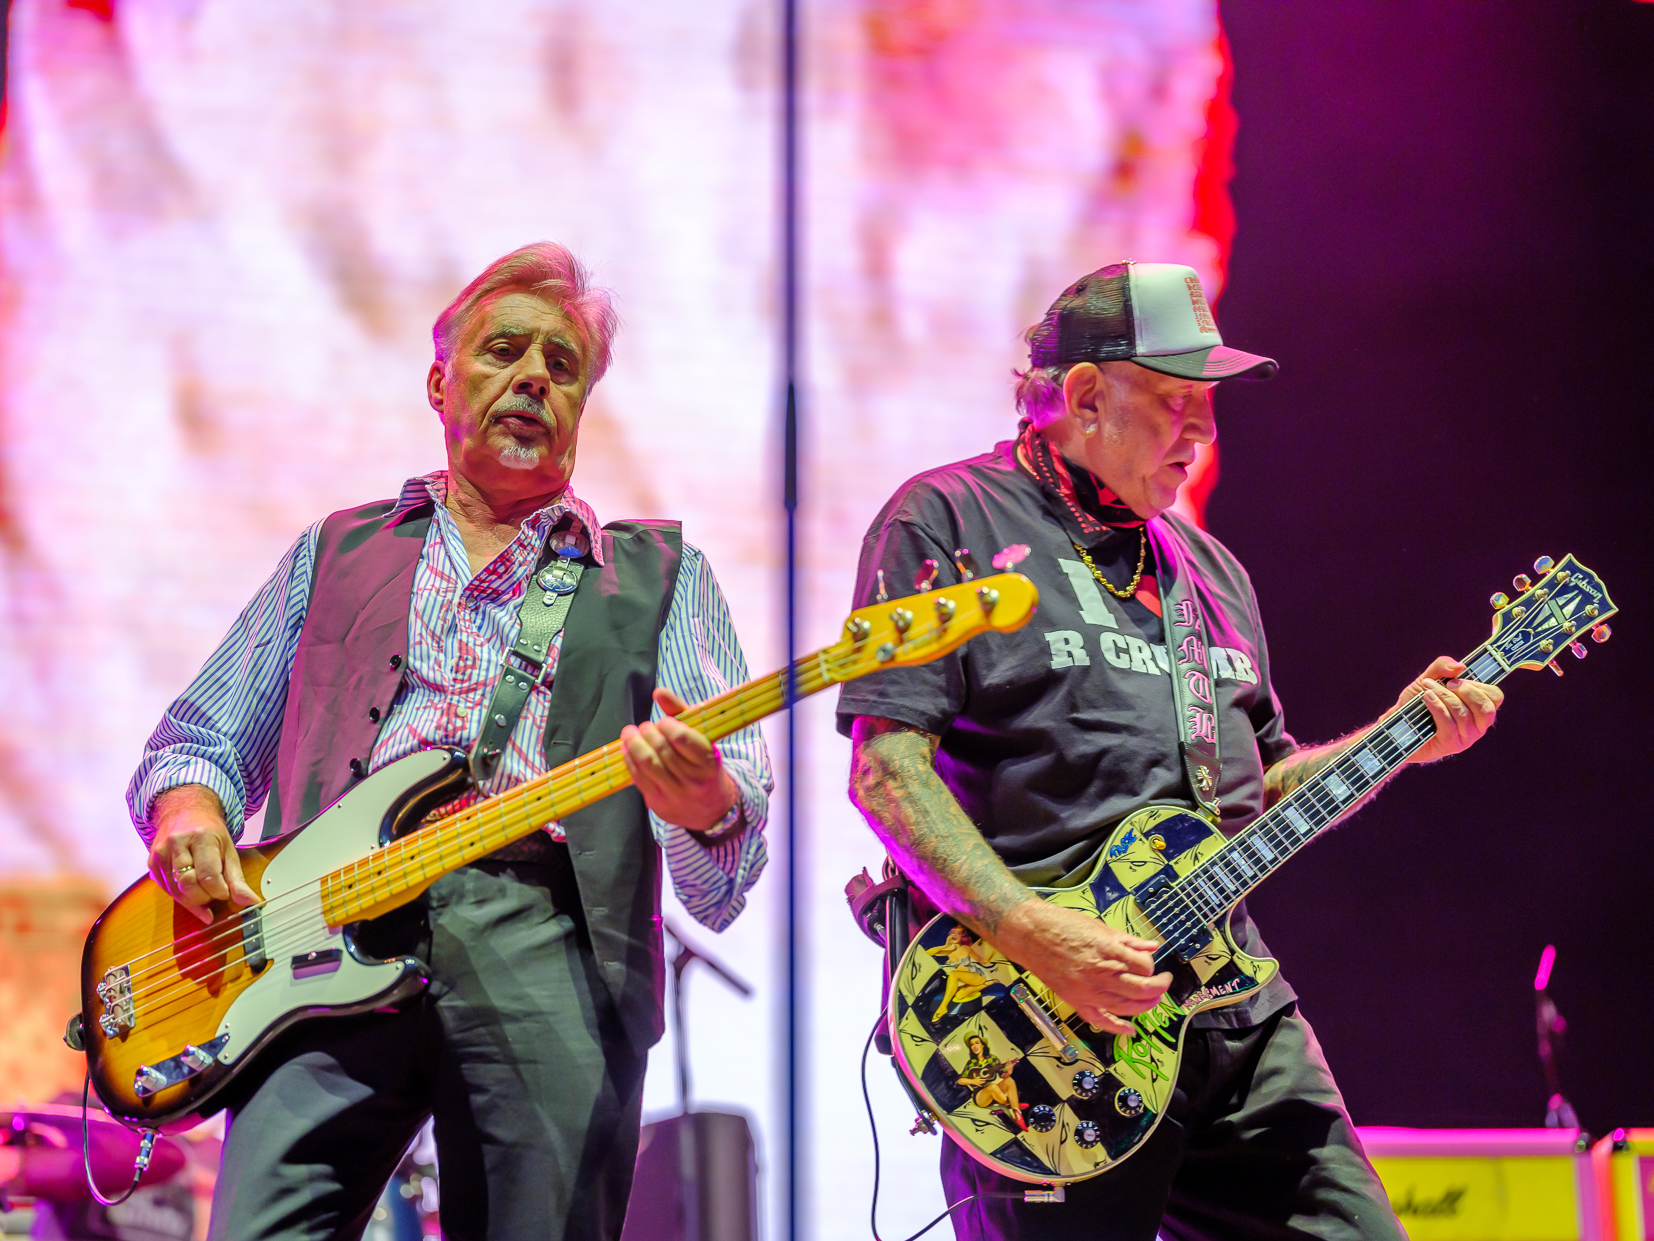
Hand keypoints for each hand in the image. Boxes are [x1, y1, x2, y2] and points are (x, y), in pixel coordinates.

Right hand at [147, 785, 258, 924]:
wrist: (183, 812)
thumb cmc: (209, 833)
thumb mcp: (229, 851)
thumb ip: (237, 879)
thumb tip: (250, 901)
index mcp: (201, 837)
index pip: (208, 875)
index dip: (218, 891)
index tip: (225, 893)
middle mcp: (177, 844)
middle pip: (188, 885)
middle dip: (204, 897)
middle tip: (214, 892)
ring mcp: (160, 854)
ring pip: (176, 891)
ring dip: (193, 900)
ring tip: (205, 891)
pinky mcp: (152, 864)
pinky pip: (167, 890)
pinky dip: (182, 896)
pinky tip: (192, 890)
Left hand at [619, 688, 736, 833]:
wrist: (713, 809)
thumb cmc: (706, 766)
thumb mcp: (703, 739)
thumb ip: (681, 713)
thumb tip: (658, 692)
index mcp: (709, 763)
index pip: (682, 739)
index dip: (667, 725)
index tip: (663, 722)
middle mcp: (694, 781)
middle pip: (661, 749)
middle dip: (648, 732)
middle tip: (645, 726)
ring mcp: (675, 795)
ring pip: (647, 763)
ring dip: (633, 743)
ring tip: (630, 733)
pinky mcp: (659, 804)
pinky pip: (638, 777)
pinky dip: (629, 759)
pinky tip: (627, 749)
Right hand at [991, 900, 1170, 1035]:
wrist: (1030, 933)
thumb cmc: (1061, 925)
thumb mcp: (1099, 926)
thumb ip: (1127, 940)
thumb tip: (1151, 946)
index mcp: (1109, 952)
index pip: (1145, 966)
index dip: (1151, 964)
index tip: (1148, 960)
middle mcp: (1102, 974)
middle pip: (1143, 989)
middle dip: (1159, 987)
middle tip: (1164, 982)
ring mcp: (1089, 991)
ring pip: (1128, 1007)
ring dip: (1145, 1005)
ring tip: (1151, 999)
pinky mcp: (1077, 1001)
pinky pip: (1100, 1020)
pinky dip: (1117, 1028)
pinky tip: (1130, 1030)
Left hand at [1400, 656, 1503, 764]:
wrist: (1397, 725)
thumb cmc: (1417, 702)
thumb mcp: (1428, 679)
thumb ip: (1442, 667)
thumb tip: (1460, 666)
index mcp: (1479, 709)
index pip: (1495, 697)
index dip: (1479, 685)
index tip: (1458, 678)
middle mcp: (1478, 725)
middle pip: (1485, 707)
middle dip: (1466, 691)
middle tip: (1447, 683)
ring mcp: (1466, 738)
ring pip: (1464, 714)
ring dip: (1445, 696)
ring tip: (1428, 688)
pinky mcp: (1451, 745)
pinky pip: (1449, 723)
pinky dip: (1437, 706)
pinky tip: (1426, 697)